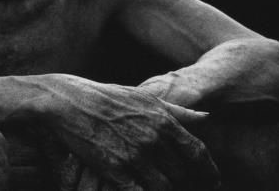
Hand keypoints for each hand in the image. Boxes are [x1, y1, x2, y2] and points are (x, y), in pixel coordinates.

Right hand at [43, 75, 218, 189]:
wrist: (66, 101)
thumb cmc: (104, 96)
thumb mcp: (142, 97)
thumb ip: (176, 110)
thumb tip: (206, 118)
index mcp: (162, 119)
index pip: (198, 153)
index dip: (209, 172)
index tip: (212, 182)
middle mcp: (152, 138)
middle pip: (183, 174)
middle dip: (186, 185)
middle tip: (184, 188)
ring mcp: (134, 154)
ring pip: (164, 187)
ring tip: (161, 189)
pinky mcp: (114, 168)